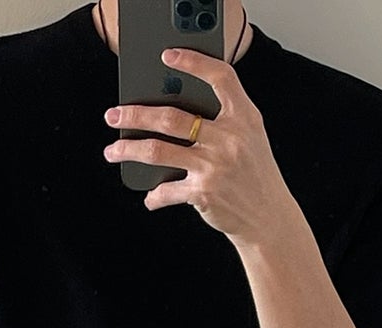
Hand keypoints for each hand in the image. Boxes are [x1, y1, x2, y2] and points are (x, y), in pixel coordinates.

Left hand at [102, 46, 295, 246]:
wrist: (268, 218)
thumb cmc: (254, 174)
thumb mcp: (250, 137)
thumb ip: (224, 117)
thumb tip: (175, 106)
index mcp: (243, 117)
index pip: (220, 77)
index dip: (194, 62)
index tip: (168, 56)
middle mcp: (228, 138)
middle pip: (171, 117)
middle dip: (136, 114)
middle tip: (114, 115)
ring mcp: (214, 166)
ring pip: (159, 151)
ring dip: (130, 150)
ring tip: (113, 150)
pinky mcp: (203, 193)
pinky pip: (168, 190)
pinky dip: (155, 196)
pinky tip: (150, 196)